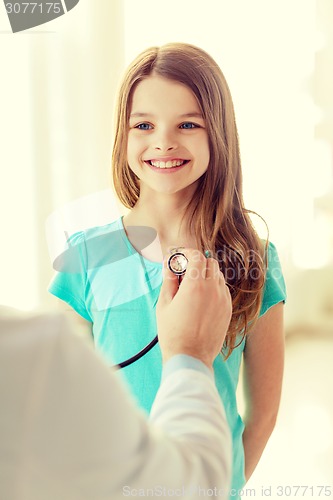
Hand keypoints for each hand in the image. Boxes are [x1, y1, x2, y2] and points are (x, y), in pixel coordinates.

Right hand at [156, 248, 231, 367]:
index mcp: (195, 286)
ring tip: (192, 288)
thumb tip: (169, 264)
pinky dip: (213, 287)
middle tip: (184, 272)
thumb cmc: (173, 333)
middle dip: (197, 262)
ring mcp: (223, 300)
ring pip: (218, 275)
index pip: (197, 256)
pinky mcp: (228, 310)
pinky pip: (222, 289)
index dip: (187, 253)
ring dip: (206, 274)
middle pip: (210, 262)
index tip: (180, 257)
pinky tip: (202, 299)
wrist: (190, 358)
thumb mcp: (164, 304)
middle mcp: (213, 290)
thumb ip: (169, 280)